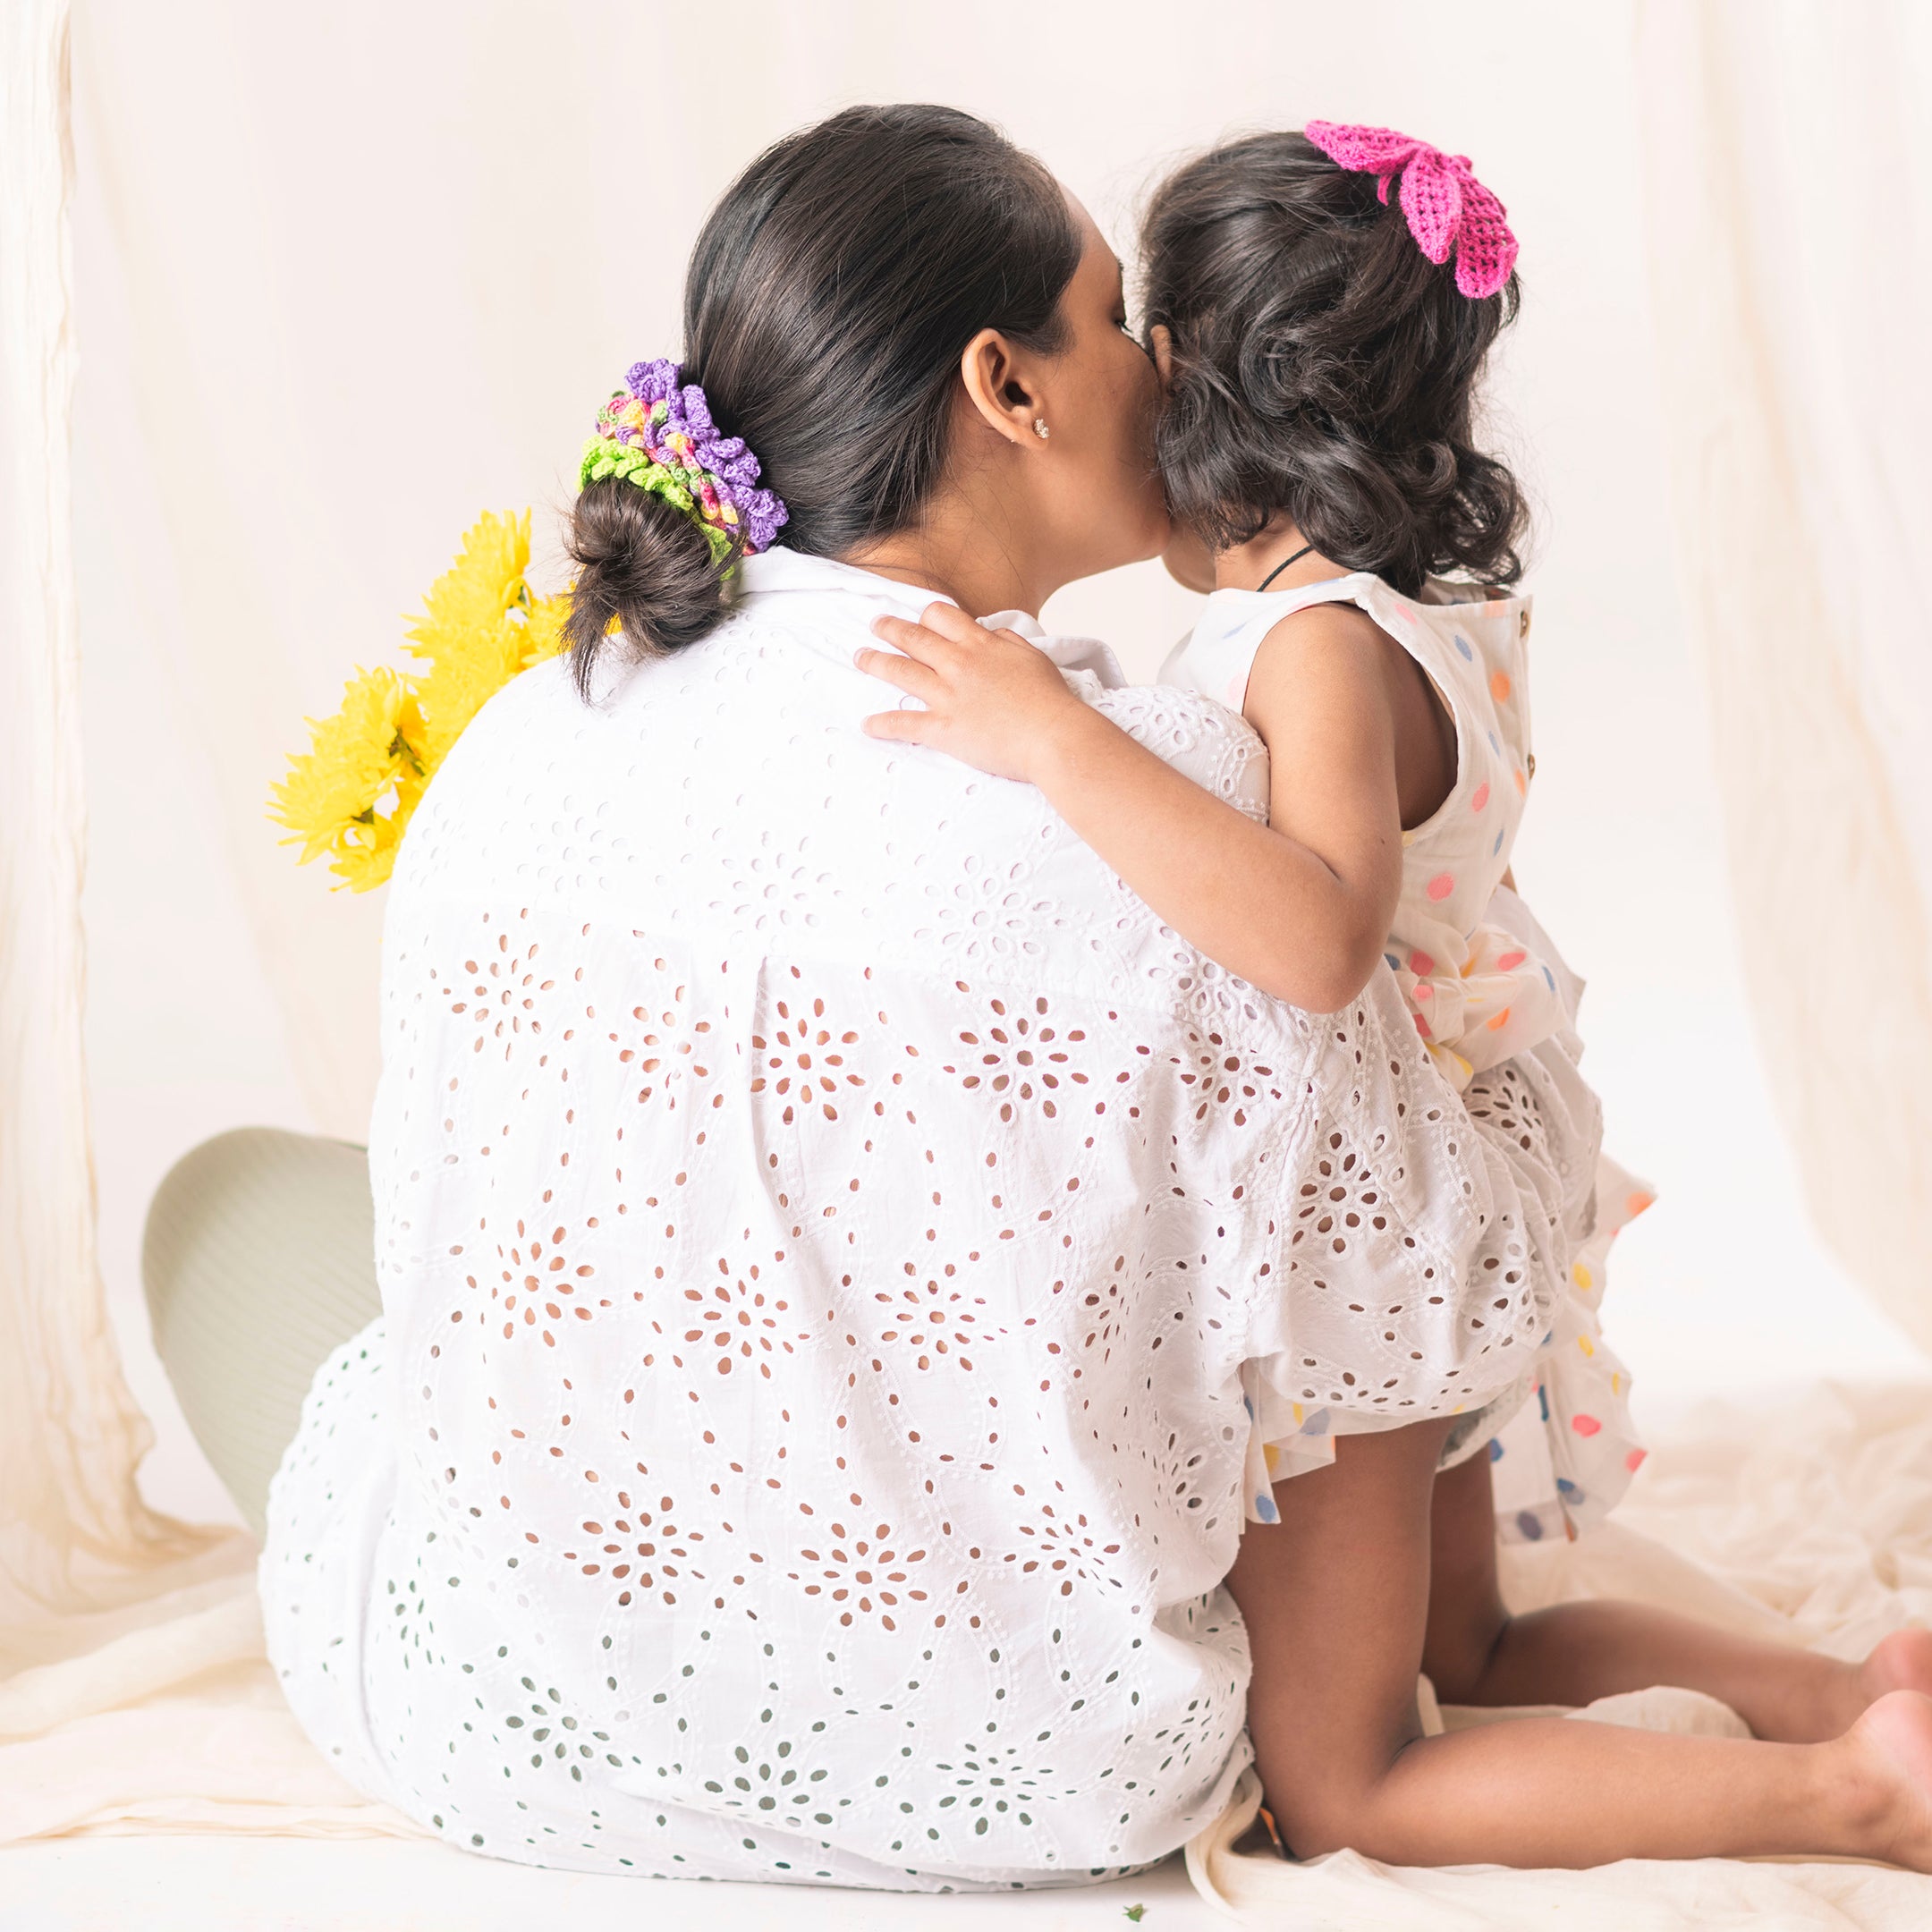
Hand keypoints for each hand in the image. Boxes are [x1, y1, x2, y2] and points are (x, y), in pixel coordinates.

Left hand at [855, 602, 1089, 784]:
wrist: (1053, 736)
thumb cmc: (1051, 701)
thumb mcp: (1033, 657)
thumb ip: (1008, 642)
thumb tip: (992, 634)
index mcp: (981, 644)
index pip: (942, 616)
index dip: (927, 615)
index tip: (919, 618)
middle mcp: (959, 664)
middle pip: (914, 638)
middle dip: (890, 628)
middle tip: (875, 625)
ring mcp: (948, 696)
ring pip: (900, 671)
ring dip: (876, 662)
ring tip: (860, 657)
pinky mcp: (943, 729)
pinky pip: (904, 724)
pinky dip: (882, 725)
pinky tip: (867, 725)